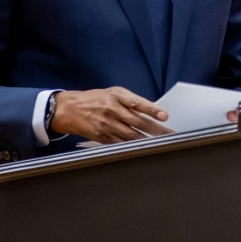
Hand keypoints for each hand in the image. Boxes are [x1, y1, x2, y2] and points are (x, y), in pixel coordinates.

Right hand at [52, 87, 172, 143]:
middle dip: (156, 130)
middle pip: (138, 122)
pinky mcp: (103, 137)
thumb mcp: (113, 93)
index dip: (152, 110)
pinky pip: (121, 143)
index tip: (164, 116)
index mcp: (117, 96)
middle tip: (170, 135)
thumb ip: (131, 101)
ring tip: (160, 144)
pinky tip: (142, 148)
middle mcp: (112, 110)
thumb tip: (151, 110)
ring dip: (147, 141)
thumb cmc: (95, 99)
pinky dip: (132, 146)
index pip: (138, 103)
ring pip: (131, 136)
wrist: (70, 110)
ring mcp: (107, 125)